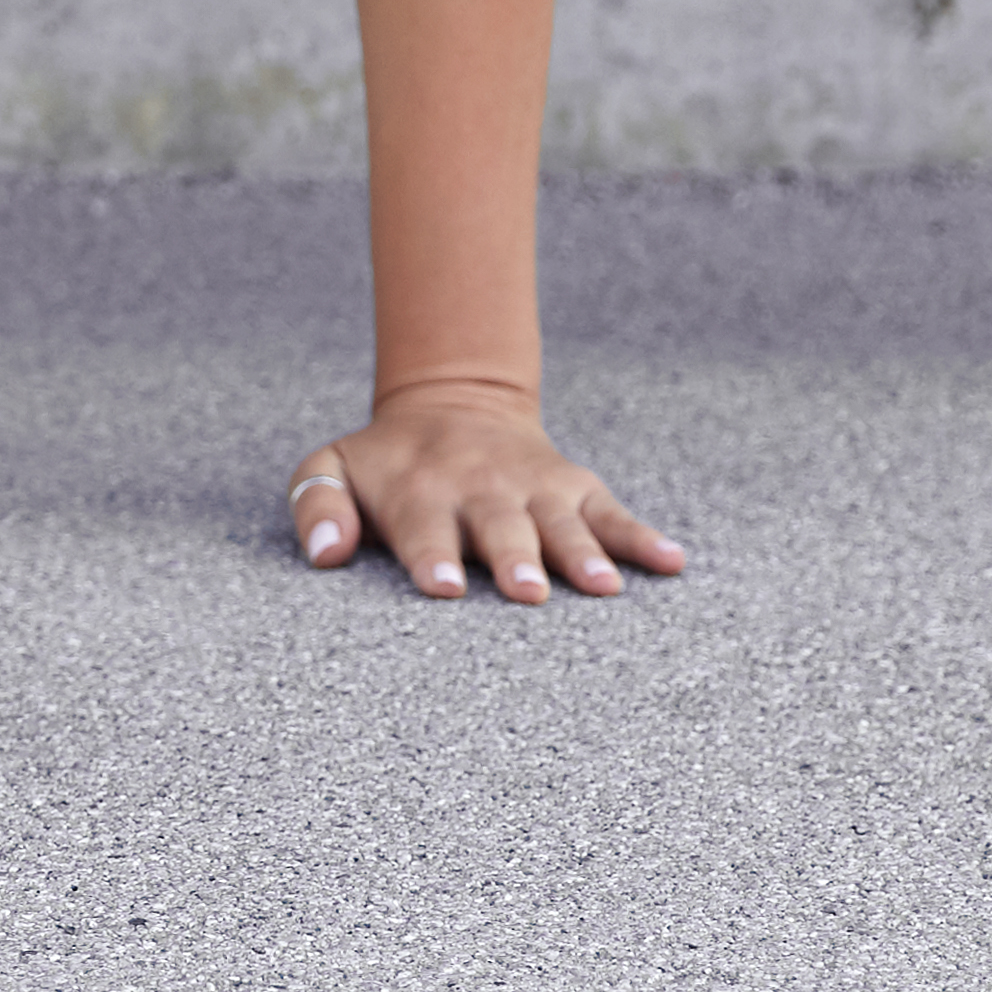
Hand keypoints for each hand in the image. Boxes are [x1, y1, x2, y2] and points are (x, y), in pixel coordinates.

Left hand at [290, 378, 679, 600]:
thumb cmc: (387, 462)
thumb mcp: (332, 467)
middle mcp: (481, 490)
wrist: (451, 401)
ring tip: (603, 586)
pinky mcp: (575, 488)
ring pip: (561, 523)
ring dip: (582, 553)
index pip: (425, 528)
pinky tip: (673, 562)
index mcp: (420, 492)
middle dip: (514, 559)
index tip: (443, 587)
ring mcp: (534, 489)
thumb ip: (318, 506)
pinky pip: (613, 514)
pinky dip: (643, 538)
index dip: (433, 556)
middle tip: (527, 591)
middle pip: (500, 529)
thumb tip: (323, 557)